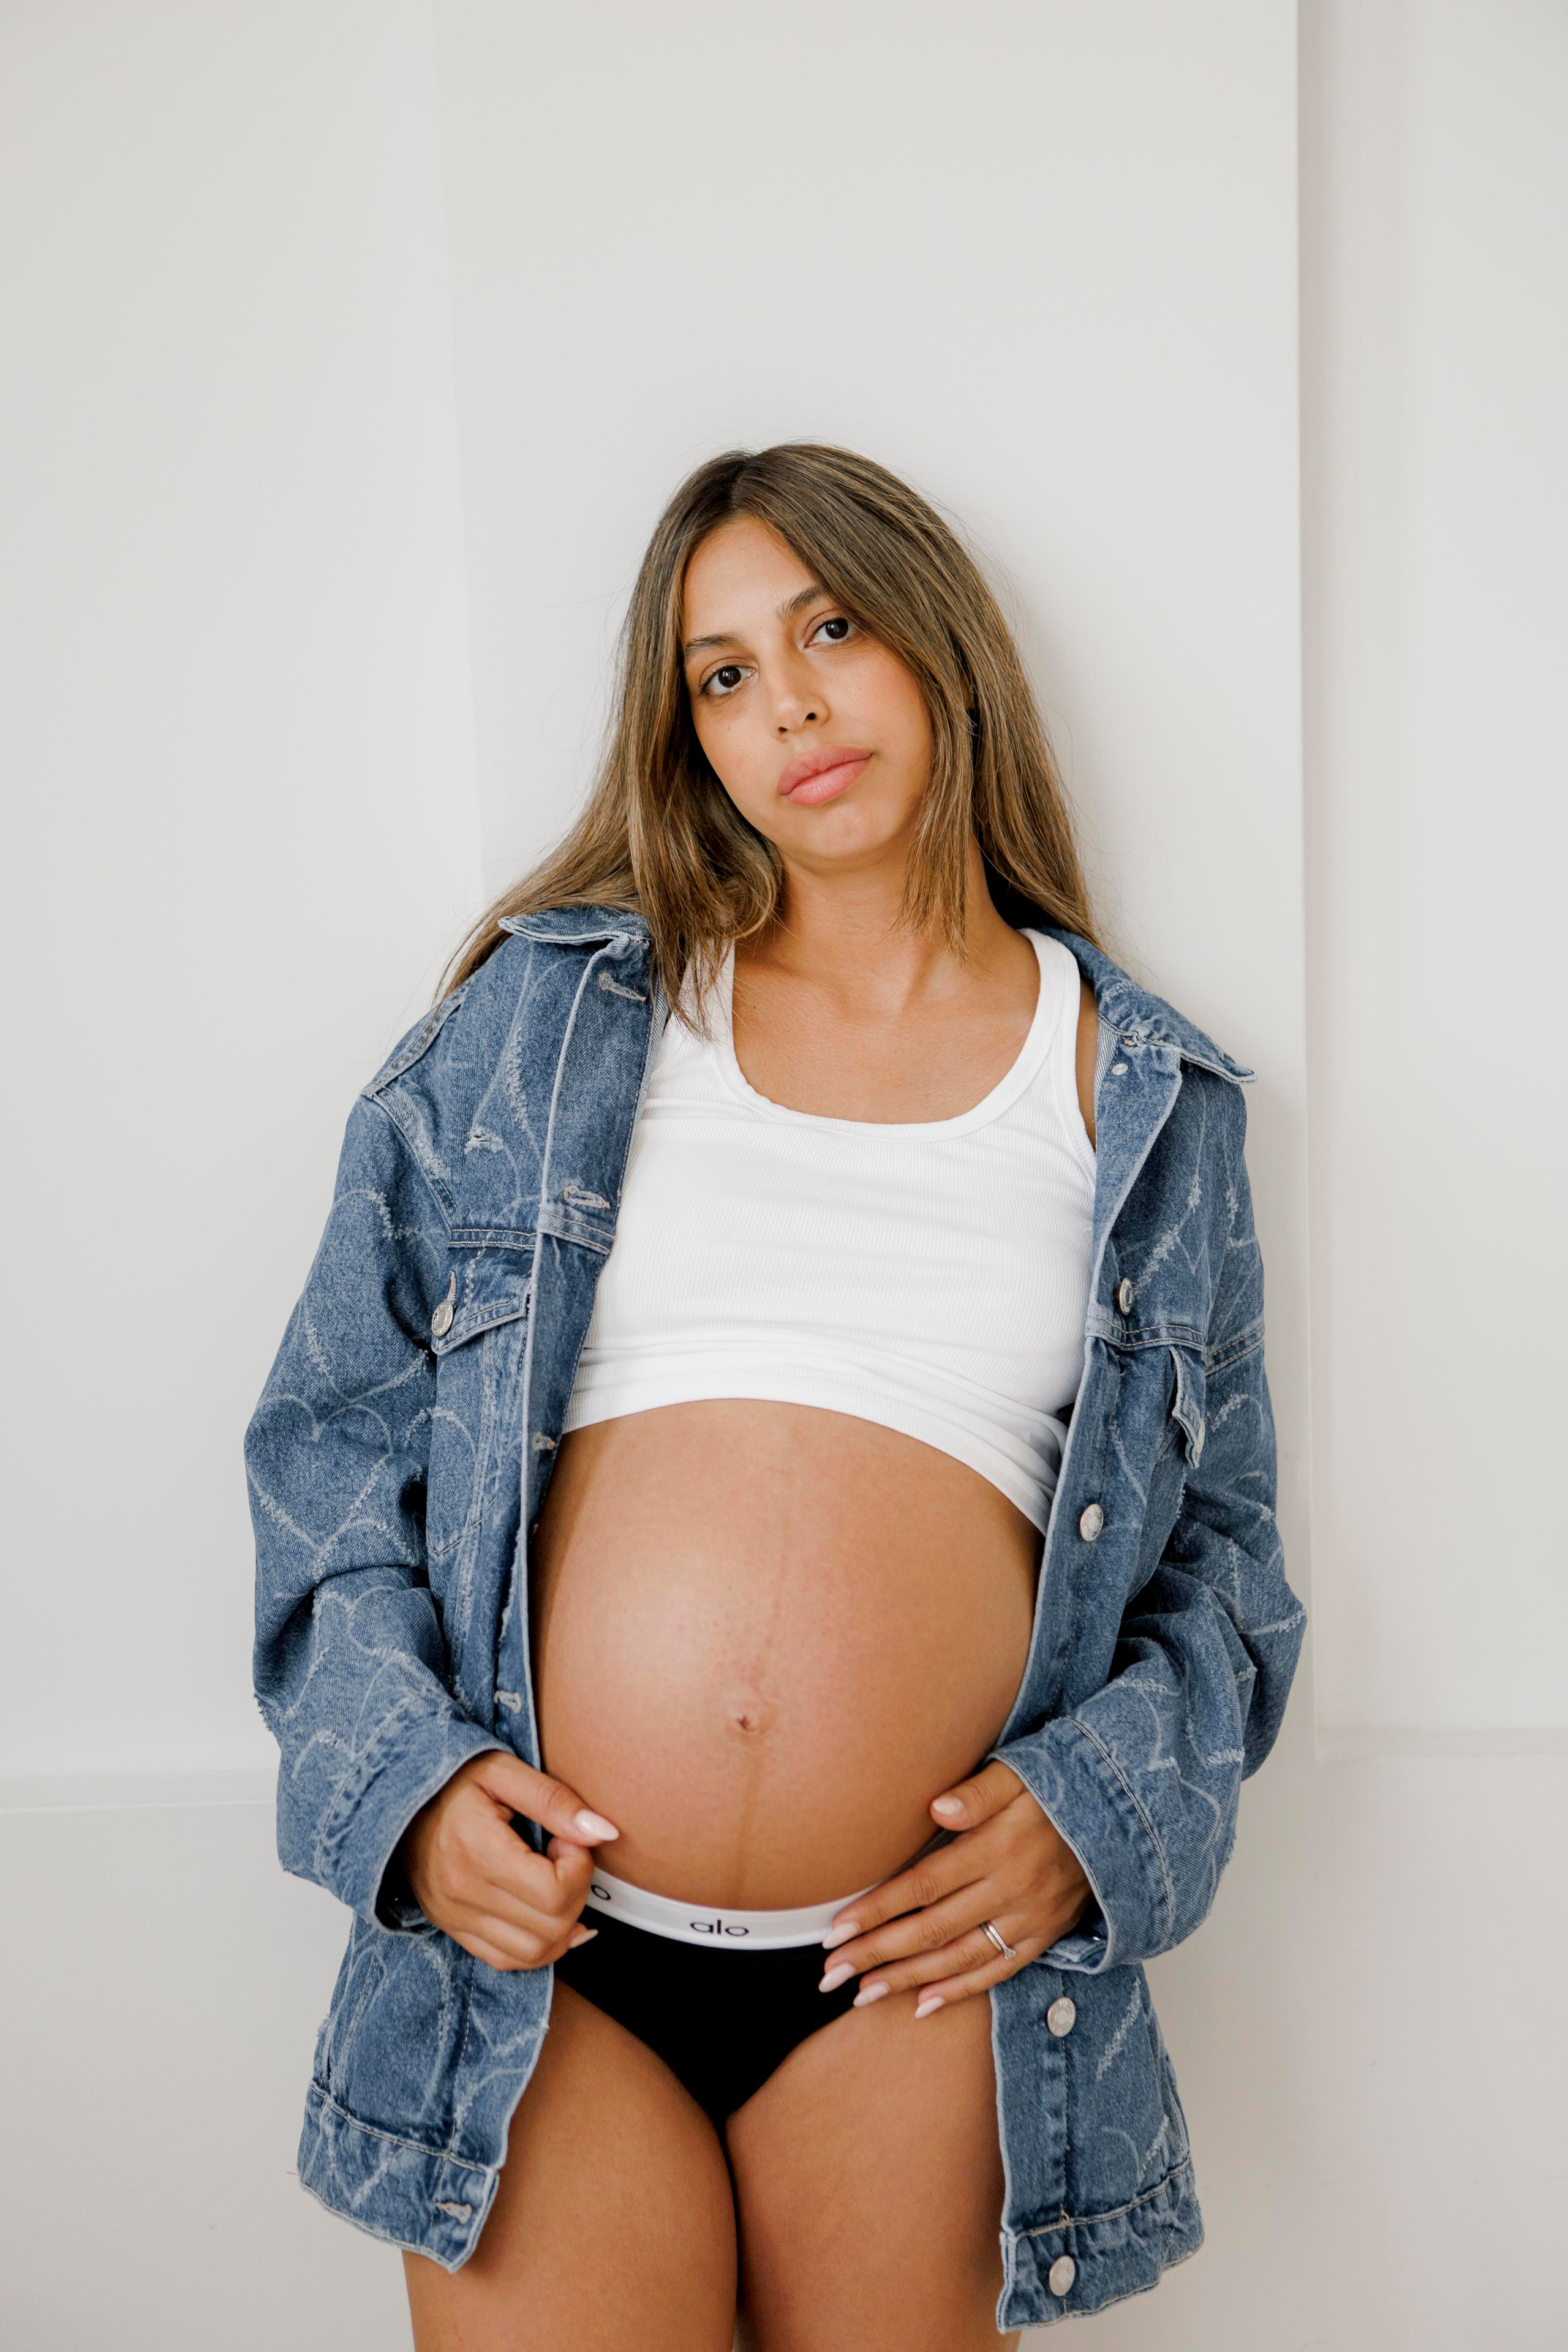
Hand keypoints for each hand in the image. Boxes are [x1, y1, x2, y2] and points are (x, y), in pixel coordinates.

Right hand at [395, 1751, 618, 1971]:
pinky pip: (505, 1961)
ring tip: (554, 1884)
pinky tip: (549, 1917)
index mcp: (477, 1851)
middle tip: (563, 1858)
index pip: (553, 1892)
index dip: (579, 1867)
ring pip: (533, 1954)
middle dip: (576, 1893)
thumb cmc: (454, 1780)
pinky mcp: (453, 1930)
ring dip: (563, 1925)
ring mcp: (455, 1919)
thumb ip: (555, 1800)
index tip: (567, 1841)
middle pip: (550, 1927)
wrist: (398, 1802)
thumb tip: (604, 1832)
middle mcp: (463, 1895)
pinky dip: (538, 1947)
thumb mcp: (503, 1771)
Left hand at [815, 1760, 1091, 2016]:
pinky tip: (922, 2005)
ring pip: (958, 1958)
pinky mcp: (1043, 1937)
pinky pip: (997, 1971)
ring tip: (861, 1995)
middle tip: (830, 1973)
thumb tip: (938, 1805)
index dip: (877, 1909)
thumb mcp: (1020, 1775)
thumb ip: (979, 1792)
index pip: (923, 1885)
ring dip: (907, 1980)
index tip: (836, 1931)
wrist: (1121, 1820)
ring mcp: (1028, 1919)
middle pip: (931, 1929)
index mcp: (996, 1848)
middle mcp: (1009, 1890)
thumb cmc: (1057, 1792)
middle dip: (876, 1953)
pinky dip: (960, 1991)